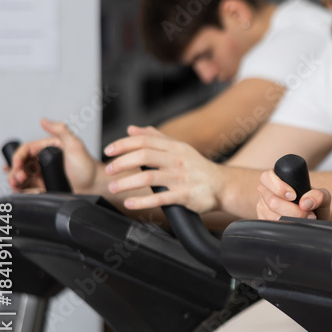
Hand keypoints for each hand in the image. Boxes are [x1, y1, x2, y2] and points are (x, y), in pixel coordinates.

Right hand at [7, 119, 103, 192]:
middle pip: (20, 165)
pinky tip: (24, 192)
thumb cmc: (88, 166)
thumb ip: (61, 131)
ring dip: (16, 181)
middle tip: (19, 179)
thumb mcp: (75, 145)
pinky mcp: (44, 185)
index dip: (17, 159)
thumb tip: (44, 120)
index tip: (17, 167)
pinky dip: (23, 190)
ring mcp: (43, 173)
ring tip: (19, 185)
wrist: (95, 185)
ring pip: (22, 176)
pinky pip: (28, 188)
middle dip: (15, 172)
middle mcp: (43, 160)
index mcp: (47, 148)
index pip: (24, 151)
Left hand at [103, 126, 222, 212]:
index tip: (108, 151)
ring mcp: (181, 178)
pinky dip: (142, 201)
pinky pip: (160, 198)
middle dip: (122, 162)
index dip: (124, 144)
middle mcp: (178, 160)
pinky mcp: (184, 196)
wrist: (223, 186)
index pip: (145, 140)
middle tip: (108, 170)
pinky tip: (130, 203)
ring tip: (114, 188)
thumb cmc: (198, 168)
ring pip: (149, 177)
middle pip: (145, 156)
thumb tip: (132, 128)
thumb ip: (155, 138)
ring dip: (127, 183)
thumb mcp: (179, 148)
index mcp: (175, 147)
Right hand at [256, 168, 330, 220]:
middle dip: (292, 209)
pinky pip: (271, 227)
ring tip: (305, 218)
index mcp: (275, 179)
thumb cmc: (314, 204)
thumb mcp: (322, 197)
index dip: (279, 186)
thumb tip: (305, 202)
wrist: (315, 220)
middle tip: (307, 212)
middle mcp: (266, 193)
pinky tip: (295, 224)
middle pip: (271, 201)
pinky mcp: (263, 222)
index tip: (294, 195)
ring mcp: (262, 208)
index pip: (267, 177)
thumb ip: (319, 195)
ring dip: (292, 219)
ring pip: (272, 216)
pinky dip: (286, 226)